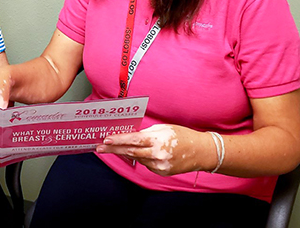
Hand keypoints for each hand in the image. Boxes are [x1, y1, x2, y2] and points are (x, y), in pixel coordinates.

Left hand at [95, 124, 212, 175]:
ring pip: (137, 159)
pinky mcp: (162, 172)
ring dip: (126, 153)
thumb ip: (146, 133)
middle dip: (113, 150)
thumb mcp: (163, 129)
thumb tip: (130, 136)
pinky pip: (146, 164)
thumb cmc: (182, 136)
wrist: (202, 152)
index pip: (133, 140)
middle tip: (99, 148)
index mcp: (157, 140)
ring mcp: (160, 165)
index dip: (118, 140)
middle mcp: (157, 154)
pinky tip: (142, 153)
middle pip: (130, 152)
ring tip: (113, 148)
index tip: (106, 139)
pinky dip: (142, 158)